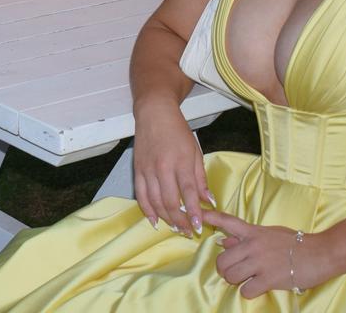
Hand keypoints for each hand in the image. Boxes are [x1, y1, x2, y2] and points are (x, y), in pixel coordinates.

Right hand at [132, 99, 214, 236]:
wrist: (154, 114)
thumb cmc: (178, 131)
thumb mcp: (195, 151)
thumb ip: (200, 178)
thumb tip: (208, 200)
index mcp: (180, 161)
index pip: (188, 193)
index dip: (193, 212)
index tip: (199, 226)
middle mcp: (162, 168)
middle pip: (170, 202)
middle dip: (180, 220)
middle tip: (189, 232)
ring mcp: (147, 170)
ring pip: (155, 202)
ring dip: (166, 219)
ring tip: (176, 228)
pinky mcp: (137, 171)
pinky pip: (141, 195)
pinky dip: (147, 210)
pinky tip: (155, 221)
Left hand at [204, 211, 328, 297]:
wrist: (320, 253)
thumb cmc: (296, 243)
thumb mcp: (269, 234)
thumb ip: (245, 238)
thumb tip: (223, 241)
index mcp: (253, 231)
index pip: (227, 221)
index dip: (210, 218)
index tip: (195, 214)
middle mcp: (253, 245)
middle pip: (222, 260)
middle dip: (224, 270)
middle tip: (234, 272)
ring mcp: (260, 262)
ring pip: (231, 275)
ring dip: (236, 281)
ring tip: (248, 279)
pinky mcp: (268, 278)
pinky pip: (246, 290)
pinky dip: (250, 292)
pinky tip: (259, 287)